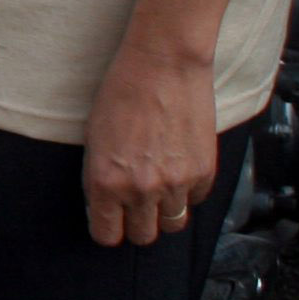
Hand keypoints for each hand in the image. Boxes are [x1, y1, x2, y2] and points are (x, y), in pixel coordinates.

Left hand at [79, 39, 219, 247]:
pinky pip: (196, 200)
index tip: (110, 219)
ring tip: (159, 186)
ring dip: (165, 211)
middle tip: (135, 204)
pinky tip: (179, 166)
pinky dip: (188, 191)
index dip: (108, 227)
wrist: (164, 63)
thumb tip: (106, 206)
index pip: (107, 235)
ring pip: (173, 224)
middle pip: (143, 236)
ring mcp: (176, 183)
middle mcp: (141, 190)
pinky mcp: (204, 172)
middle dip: (136, 223)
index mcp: (106, 182)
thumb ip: (99, 178)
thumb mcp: (94, 138)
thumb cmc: (122, 91)